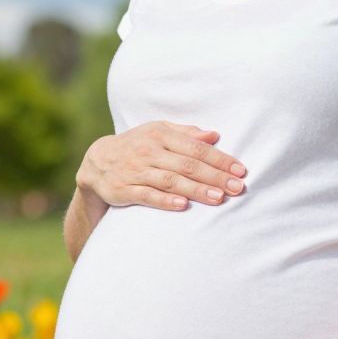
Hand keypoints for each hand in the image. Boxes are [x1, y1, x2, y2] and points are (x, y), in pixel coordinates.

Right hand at [79, 121, 247, 211]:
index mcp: (160, 135)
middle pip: (187, 165)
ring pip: (170, 181)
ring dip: (196, 190)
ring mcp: (136, 171)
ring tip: (219, 198)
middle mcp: (148, 151)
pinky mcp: (124, 190)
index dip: (219, 159)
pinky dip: (165, 201)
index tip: (240, 170)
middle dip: (214, 176)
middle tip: (237, 187)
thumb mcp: (157, 132)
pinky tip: (183, 206)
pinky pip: (147, 196)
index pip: (196, 147)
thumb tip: (214, 135)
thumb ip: (186, 133)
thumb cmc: (136, 145)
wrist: (97, 162)